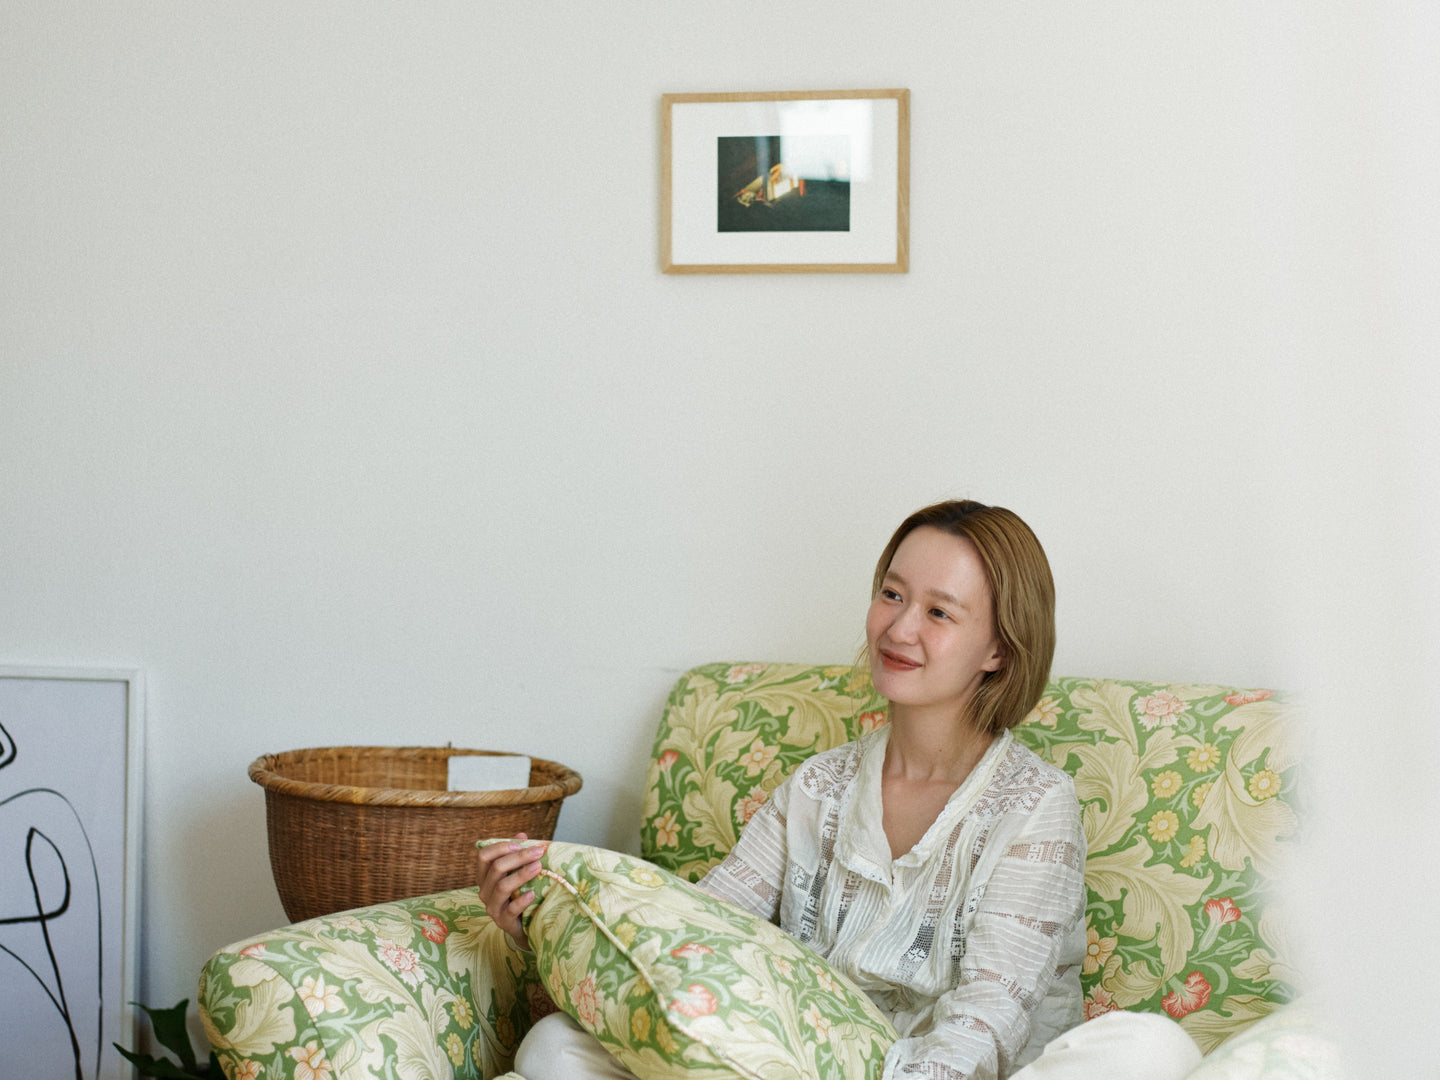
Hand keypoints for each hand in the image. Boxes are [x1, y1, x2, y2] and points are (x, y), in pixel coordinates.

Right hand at [476, 833, 547, 950]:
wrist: (524, 926)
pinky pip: (510, 909)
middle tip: (538, 852)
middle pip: (496, 868)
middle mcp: (484, 891)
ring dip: (522, 875)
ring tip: (539, 867)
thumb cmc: (519, 894)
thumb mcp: (516, 873)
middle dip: (519, 857)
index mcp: (485, 876)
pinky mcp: (502, 922)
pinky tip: (533, 893)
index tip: (519, 844)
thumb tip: (522, 835)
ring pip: (502, 887)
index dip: (500, 847)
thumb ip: (517, 855)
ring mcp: (492, 907)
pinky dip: (522, 900)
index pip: (483, 856)